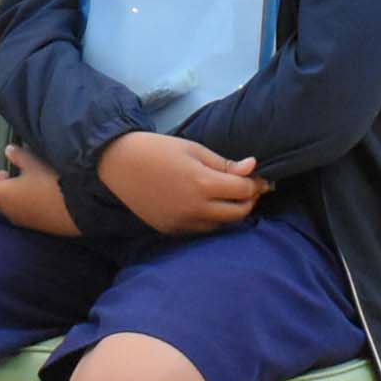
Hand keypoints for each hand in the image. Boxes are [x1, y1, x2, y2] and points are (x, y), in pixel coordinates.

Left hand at [0, 145, 79, 235]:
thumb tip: (8, 150)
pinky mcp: (36, 226)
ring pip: (9, 206)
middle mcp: (8, 211)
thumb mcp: (34, 163)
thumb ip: (18, 156)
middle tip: (10, 174)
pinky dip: (24, 203)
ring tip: (27, 182)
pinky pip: (23, 213)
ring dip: (13, 194)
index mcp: (2, 195)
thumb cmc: (51, 183)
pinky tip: (40, 195)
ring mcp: (22, 221)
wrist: (77, 209)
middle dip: (0, 185)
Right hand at [100, 130, 265, 234]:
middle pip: (238, 213)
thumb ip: (224, 164)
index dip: (257, 184)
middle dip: (249, 201)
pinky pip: (201, 229)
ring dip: (231, 212)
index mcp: (202, 184)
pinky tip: (206, 205)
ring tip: (228, 196)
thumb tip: (253, 168)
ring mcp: (183, 223)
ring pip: (221, 225)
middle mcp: (195, 209)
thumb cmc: (158, 150)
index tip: (262, 179)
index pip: (244, 191)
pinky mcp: (171, 230)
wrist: (119, 165)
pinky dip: (211, 219)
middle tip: (249, 188)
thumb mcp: (194, 150)